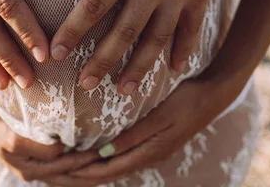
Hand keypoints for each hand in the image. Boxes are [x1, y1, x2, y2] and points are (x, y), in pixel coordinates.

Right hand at [0, 102, 109, 185]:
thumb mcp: (14, 138)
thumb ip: (37, 146)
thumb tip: (61, 149)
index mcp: (29, 169)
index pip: (64, 167)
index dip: (83, 159)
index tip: (102, 149)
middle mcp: (34, 173)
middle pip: (70, 179)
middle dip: (92, 171)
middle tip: (113, 160)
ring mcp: (36, 171)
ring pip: (69, 178)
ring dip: (89, 172)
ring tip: (109, 164)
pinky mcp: (37, 166)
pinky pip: (63, 173)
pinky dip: (79, 170)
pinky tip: (94, 163)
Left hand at [49, 0, 249, 93]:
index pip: (94, 5)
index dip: (73, 31)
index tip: (56, 53)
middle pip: (123, 33)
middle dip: (102, 62)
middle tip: (84, 86)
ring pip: (157, 40)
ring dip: (140, 67)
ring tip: (122, 89)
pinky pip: (192, 30)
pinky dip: (183, 50)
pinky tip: (173, 69)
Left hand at [67, 76, 244, 181]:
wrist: (213, 94)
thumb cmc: (187, 100)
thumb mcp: (160, 116)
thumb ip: (134, 134)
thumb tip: (105, 152)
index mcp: (150, 152)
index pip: (110, 170)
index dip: (85, 171)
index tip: (61, 168)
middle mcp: (149, 156)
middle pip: (110, 172)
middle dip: (83, 174)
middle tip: (56, 171)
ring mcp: (151, 151)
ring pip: (114, 166)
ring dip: (92, 167)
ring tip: (67, 165)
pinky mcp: (152, 142)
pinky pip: (122, 156)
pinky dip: (104, 158)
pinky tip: (93, 152)